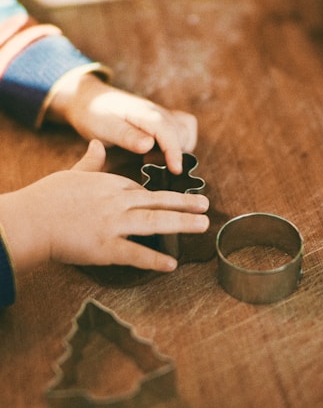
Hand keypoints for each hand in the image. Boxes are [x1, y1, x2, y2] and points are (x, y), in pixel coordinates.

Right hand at [0, 140, 208, 273]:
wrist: (32, 218)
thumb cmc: (49, 196)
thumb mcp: (73, 172)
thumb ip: (90, 160)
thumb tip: (98, 144)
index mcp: (112, 184)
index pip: (142, 190)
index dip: (161, 197)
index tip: (176, 200)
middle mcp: (119, 202)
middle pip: (158, 201)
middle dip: (185, 203)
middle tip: (206, 205)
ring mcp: (114, 224)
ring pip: (155, 221)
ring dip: (182, 223)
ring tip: (203, 225)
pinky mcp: (106, 248)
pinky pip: (136, 254)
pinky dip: (155, 259)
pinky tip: (172, 264)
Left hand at [49, 73, 197, 173]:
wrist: (89, 99)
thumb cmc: (93, 115)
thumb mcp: (103, 127)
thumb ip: (126, 136)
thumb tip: (149, 145)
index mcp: (142, 112)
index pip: (167, 130)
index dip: (174, 151)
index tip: (176, 170)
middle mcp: (157, 111)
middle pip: (182, 132)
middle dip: (174, 153)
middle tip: (148, 163)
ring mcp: (162, 113)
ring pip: (187, 130)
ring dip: (180, 148)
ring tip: (155, 158)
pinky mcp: (163, 119)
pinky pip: (184, 128)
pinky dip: (182, 142)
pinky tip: (162, 152)